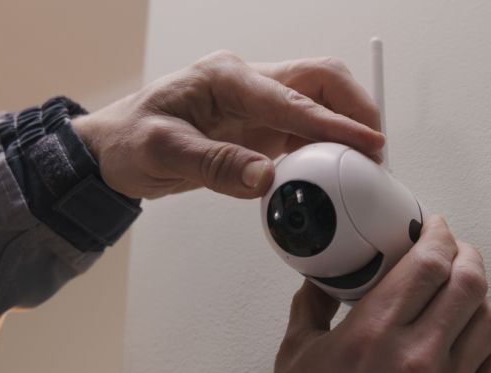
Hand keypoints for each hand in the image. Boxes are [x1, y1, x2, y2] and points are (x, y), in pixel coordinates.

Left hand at [72, 51, 384, 199]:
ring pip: (318, 101)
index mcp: (224, 77)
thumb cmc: (129, 140)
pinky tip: (331, 172)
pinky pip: (304, 129)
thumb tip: (264, 178)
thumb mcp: (162, 153)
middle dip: (355, 107)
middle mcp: (246, 82)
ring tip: (361, 167)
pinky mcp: (259, 126)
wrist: (114, 149)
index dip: (333, 123)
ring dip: (344, 128)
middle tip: (376, 149)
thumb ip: (214, 165)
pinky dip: (325, 147)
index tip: (367, 143)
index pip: (291, 98)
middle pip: (319, 80)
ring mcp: (255, 103)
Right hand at [252, 216, 490, 372]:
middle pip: (468, 284)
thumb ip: (311, 305)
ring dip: (481, 299)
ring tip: (464, 295)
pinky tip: (474, 339)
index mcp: (370, 333)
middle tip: (455, 251)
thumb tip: (324, 278)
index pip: (427, 265)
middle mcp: (413, 357)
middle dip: (466, 256)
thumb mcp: (293, 352)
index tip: (434, 228)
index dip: (438, 236)